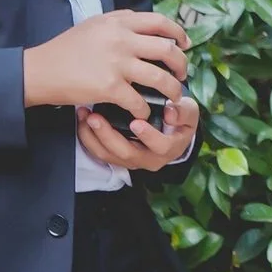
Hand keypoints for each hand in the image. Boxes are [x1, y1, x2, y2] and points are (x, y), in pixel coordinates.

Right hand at [23, 9, 188, 117]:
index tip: (185, 44)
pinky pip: (139, 100)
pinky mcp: (109, 87)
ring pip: (160, 77)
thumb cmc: (66, 48)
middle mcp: (122, 40)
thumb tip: (141, 21)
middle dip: (181, 64)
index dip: (178, 33)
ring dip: (171, 89)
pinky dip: (145, 109)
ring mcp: (117, 64)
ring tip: (173, 96)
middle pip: (167, 50)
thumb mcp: (94, 24)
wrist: (40, 70)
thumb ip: (119, 21)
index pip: (160, 22)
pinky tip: (144, 112)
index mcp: (120, 22)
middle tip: (181, 74)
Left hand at [76, 96, 199, 170]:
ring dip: (93, 137)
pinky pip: (100, 152)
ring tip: (85, 117)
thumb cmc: (179, 121)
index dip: (148, 136)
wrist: (171, 133)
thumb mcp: (189, 113)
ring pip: (109, 155)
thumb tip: (171, 111)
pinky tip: (82, 121)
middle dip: (109, 136)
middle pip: (127, 154)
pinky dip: (88, 138)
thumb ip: (183, 111)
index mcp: (169, 149)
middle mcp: (149, 159)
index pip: (160, 146)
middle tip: (96, 118)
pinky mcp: (117, 157)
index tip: (136, 122)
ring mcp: (131, 160)